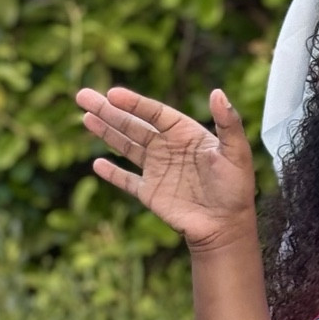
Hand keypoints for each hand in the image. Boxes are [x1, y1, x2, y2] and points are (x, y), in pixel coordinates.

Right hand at [75, 85, 254, 248]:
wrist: (227, 226)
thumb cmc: (236, 188)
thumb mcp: (237, 153)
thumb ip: (228, 123)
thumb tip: (218, 93)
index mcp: (185, 133)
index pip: (154, 113)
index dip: (133, 103)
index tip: (112, 94)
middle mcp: (167, 148)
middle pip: (132, 124)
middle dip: (107, 111)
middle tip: (82, 96)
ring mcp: (157, 170)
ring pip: (125, 146)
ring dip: (105, 132)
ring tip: (85, 117)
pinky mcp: (150, 193)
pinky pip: (127, 181)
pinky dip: (113, 173)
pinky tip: (97, 163)